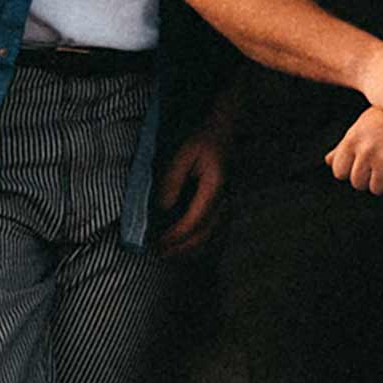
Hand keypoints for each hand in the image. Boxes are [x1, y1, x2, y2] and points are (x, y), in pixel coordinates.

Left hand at [151, 126, 226, 256]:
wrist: (223, 128)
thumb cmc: (203, 137)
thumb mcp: (183, 153)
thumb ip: (173, 180)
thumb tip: (163, 208)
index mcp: (214, 188)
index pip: (194, 221)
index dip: (175, 236)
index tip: (157, 243)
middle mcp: (224, 199)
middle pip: (204, 234)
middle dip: (181, 248)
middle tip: (158, 254)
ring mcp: (225, 201)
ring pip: (210, 234)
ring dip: (189, 247)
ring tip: (168, 252)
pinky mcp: (221, 201)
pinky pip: (211, 227)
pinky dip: (197, 239)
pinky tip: (183, 242)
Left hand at [327, 104, 382, 193]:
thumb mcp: (363, 126)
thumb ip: (343, 146)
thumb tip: (328, 161)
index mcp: (352, 140)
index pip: (339, 172)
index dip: (351, 172)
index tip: (364, 167)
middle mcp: (365, 150)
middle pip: (358, 183)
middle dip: (370, 178)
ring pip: (378, 189)